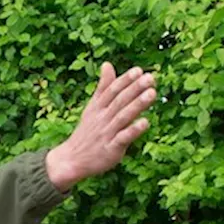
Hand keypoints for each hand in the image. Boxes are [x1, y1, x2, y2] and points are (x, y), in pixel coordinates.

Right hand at [45, 62, 156, 190]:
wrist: (71, 160)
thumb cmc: (87, 132)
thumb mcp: (92, 107)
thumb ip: (103, 87)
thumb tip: (107, 64)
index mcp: (97, 108)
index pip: (111, 91)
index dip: (124, 80)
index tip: (138, 70)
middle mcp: (102, 118)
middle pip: (119, 101)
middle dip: (134, 89)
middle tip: (150, 78)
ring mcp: (106, 134)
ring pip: (123, 117)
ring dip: (137, 105)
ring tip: (152, 94)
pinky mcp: (110, 149)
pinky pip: (122, 138)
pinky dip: (133, 131)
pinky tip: (145, 123)